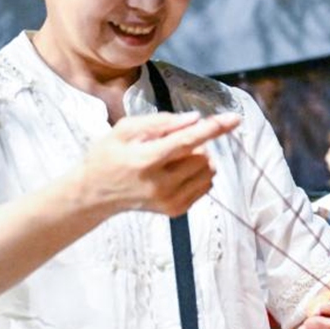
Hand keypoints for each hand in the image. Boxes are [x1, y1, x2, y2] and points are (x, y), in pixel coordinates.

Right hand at [80, 111, 237, 216]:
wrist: (94, 194)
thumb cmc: (108, 156)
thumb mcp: (124, 130)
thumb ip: (160, 122)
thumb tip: (195, 119)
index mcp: (144, 160)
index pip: (187, 141)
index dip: (212, 128)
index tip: (235, 119)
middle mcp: (160, 184)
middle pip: (202, 156)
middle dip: (197, 144)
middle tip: (172, 144)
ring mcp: (169, 200)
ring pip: (208, 171)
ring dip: (200, 159)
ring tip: (174, 158)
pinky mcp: (176, 210)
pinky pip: (206, 186)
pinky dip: (199, 174)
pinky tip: (177, 172)